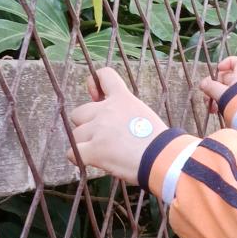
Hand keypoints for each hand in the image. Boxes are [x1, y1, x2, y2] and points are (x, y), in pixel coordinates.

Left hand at [66, 68, 168, 183]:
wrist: (163, 158)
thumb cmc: (159, 142)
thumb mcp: (145, 115)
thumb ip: (125, 113)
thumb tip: (113, 122)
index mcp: (123, 98)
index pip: (104, 76)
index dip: (95, 83)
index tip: (96, 95)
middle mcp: (107, 110)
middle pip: (79, 113)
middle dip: (87, 124)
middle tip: (103, 136)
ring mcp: (98, 129)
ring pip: (76, 135)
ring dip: (85, 144)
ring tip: (104, 153)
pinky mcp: (93, 150)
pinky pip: (73, 154)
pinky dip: (79, 159)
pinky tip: (92, 162)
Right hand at [200, 56, 236, 114]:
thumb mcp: (222, 94)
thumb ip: (211, 87)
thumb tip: (203, 84)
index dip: (228, 63)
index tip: (218, 69)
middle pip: (225, 79)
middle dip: (213, 86)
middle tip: (206, 95)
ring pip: (224, 91)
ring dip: (214, 97)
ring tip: (210, 107)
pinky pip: (226, 101)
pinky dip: (219, 104)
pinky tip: (214, 111)